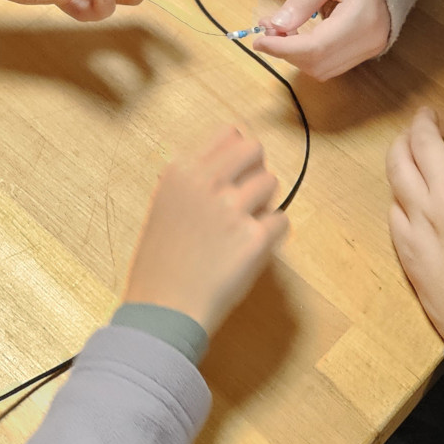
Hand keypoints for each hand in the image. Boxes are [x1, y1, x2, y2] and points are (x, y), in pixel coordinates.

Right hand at [124, 126, 285, 333]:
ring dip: (264, 205)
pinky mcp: (254, 238)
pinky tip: (250, 252)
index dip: (237, 155)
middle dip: (255, 172)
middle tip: (245, 201)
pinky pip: (282, 222)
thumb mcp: (164, 206)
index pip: (228, 133)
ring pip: (271, 183)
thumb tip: (234, 158)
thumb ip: (195, 181)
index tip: (234, 175)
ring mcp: (232, 209)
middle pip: (254, 150)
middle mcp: (206, 182)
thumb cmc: (161, 265)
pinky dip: (272, 236)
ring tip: (243, 230)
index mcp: (181, 171)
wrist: (163, 310)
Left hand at [254, 0, 389, 78]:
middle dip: (286, 52)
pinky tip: (295, 36)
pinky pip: (330, 64)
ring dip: (295, 55)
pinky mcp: (366, 52)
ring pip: (323, 70)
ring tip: (278, 30)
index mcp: (362, 19)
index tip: (258, 40)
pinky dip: (307, 55)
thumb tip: (277, 26)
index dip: (284, 49)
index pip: (317, 48)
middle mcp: (369, 42)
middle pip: (318, 64)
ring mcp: (370, 50)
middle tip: (267, 28)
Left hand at [387, 109, 443, 353]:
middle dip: (422, 123)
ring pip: (397, 169)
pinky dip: (396, 193)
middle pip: (423, 143)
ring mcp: (422, 222)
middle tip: (425, 117)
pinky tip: (403, 191)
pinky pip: (392, 208)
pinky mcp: (406, 249)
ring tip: (405, 141)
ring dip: (400, 148)